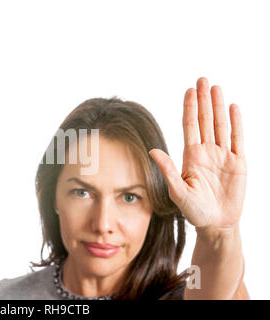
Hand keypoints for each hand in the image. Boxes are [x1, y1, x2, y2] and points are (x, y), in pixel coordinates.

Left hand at [149, 77, 246, 232]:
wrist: (216, 223)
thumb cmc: (194, 210)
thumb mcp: (177, 191)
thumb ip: (168, 170)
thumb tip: (153, 151)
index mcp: (191, 156)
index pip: (190, 126)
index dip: (189, 108)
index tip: (189, 90)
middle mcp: (206, 151)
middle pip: (205, 120)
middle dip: (203, 100)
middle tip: (202, 79)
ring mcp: (223, 155)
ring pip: (221, 125)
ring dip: (219, 106)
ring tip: (216, 87)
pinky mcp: (238, 162)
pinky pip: (238, 138)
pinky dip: (236, 123)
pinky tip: (234, 108)